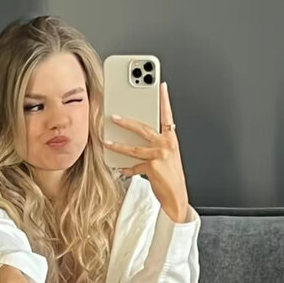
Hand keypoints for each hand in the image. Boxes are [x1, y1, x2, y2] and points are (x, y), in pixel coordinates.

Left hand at [102, 81, 189, 221]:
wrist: (176, 196)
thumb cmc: (171, 175)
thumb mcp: (167, 155)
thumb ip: (156, 143)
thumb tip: (137, 135)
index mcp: (171, 139)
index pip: (167, 115)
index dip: (164, 100)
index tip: (161, 86)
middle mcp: (167, 145)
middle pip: (144, 129)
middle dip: (127, 122)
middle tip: (114, 116)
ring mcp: (160, 156)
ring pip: (134, 148)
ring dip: (118, 144)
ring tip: (106, 140)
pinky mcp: (152, 168)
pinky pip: (134, 166)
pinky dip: (126, 168)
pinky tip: (120, 168)